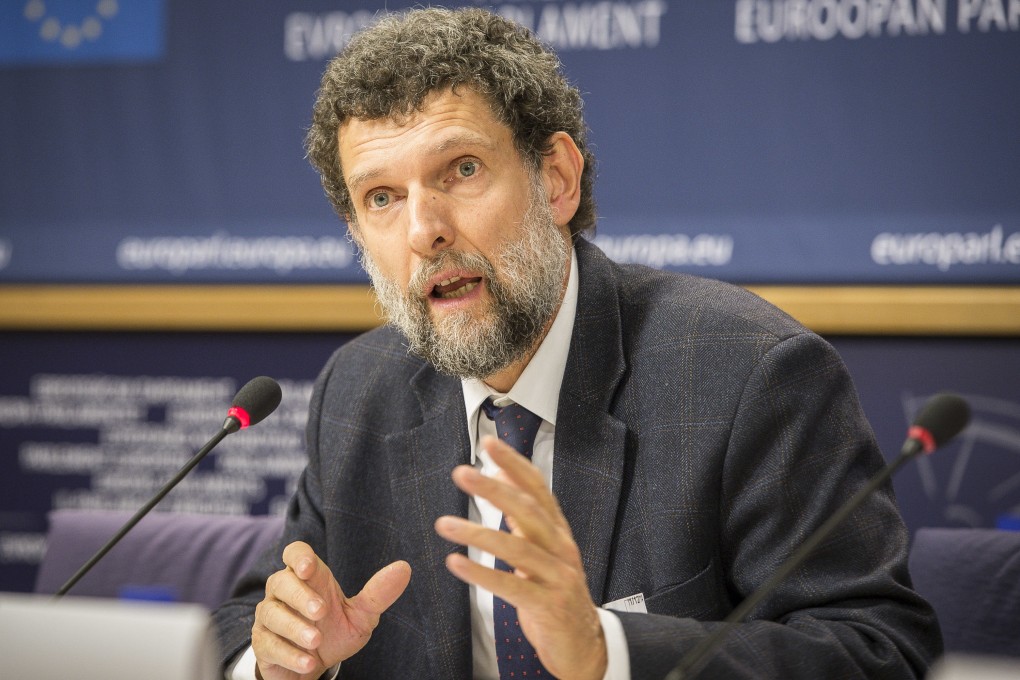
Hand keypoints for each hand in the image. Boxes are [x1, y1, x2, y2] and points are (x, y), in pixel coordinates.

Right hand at [251, 541, 410, 679]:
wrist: (313, 666)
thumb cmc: (334, 631)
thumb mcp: (361, 615)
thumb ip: (378, 593)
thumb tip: (404, 568)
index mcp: (309, 578)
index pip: (295, 553)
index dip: (299, 557)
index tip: (308, 568)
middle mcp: (284, 592)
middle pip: (280, 581)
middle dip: (300, 596)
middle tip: (321, 611)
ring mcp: (270, 617)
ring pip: (271, 614)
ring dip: (294, 627)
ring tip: (315, 640)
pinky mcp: (262, 644)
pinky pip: (269, 645)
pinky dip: (289, 654)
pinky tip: (308, 661)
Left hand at [434, 435, 606, 679]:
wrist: (585, 644)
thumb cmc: (556, 592)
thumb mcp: (543, 549)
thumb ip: (524, 515)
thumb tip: (501, 472)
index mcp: (558, 532)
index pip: (538, 488)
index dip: (515, 464)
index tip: (490, 444)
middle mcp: (562, 548)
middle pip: (528, 510)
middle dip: (494, 489)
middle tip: (461, 473)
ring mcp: (559, 577)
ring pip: (518, 548)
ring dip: (477, 533)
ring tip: (444, 524)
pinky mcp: (549, 606)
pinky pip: (512, 587)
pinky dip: (483, 573)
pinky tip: (455, 563)